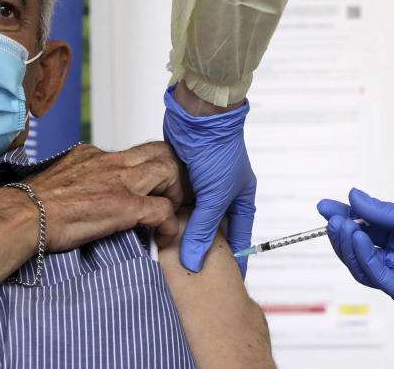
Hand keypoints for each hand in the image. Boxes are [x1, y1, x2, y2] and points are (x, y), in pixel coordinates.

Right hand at [25, 142, 188, 252]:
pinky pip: (163, 210)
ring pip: (169, 170)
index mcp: (93, 155)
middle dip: (174, 172)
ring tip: (170, 213)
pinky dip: (169, 225)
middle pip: (161, 150)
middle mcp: (110, 162)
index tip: (154, 187)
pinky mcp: (123, 206)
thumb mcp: (61, 179)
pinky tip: (161, 238)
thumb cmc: (33, 205)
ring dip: (176, 192)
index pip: (135, 151)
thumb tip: (85, 191)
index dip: (151, 167)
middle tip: (173, 196)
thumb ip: (80, 178)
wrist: (23, 215)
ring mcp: (119, 182)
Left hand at [163, 84, 255, 276]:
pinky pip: (171, 198)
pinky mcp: (178, 172)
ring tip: (167, 252)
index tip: (227, 279)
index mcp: (239, 197)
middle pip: (209, 226)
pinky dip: (164, 209)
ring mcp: (198, 181)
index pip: (238, 235)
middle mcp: (219, 191)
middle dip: (199, 245)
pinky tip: (154, 224)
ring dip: (178, 227)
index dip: (233, 257)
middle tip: (187, 270)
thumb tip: (193, 261)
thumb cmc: (217, 150)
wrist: (198, 114)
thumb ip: (203, 229)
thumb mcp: (215, 196)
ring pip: (188, 213)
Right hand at [317, 188, 393, 313]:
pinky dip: (366, 259)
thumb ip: (383, 212)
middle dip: (340, 233)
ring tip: (346, 227)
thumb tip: (354, 197)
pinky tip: (362, 242)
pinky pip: (378, 278)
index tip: (325, 207)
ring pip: (360, 265)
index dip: (341, 218)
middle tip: (332, 219)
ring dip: (349, 246)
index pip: (360, 227)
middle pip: (355, 248)